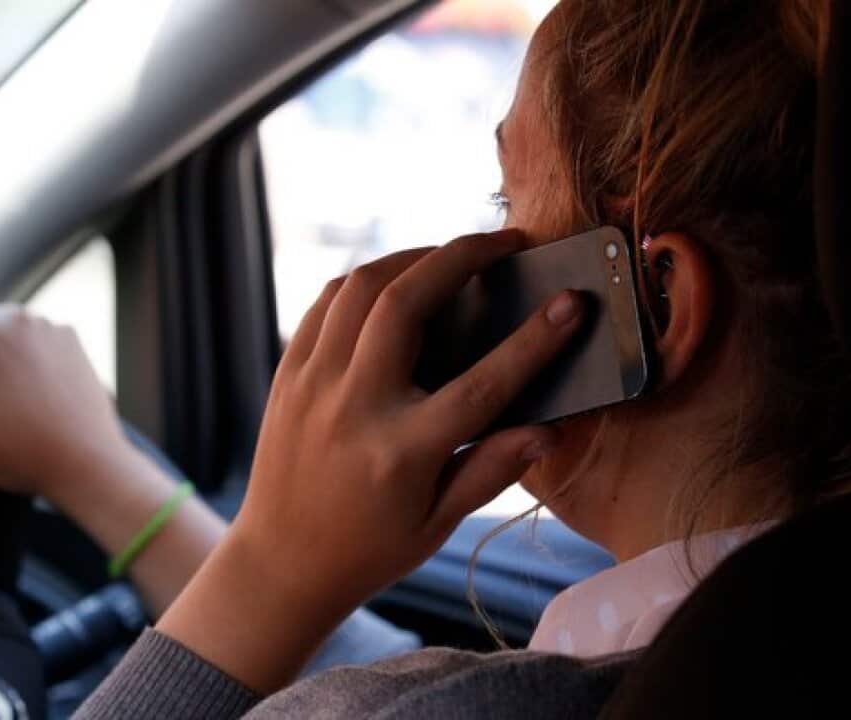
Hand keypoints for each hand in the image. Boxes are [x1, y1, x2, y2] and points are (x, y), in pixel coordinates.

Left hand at [159, 229, 584, 690]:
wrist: (280, 564)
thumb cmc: (368, 550)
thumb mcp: (437, 524)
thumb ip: (490, 470)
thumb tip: (547, 429)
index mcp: (402, 452)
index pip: (483, 384)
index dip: (534, 340)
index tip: (570, 303)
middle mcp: (354, 408)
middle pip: (407, 302)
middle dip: (461, 256)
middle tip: (503, 242)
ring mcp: (313, 385)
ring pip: (360, 289)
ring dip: (410, 257)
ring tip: (449, 257)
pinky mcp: (287, 376)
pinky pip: (325, 304)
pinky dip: (364, 281)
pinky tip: (394, 281)